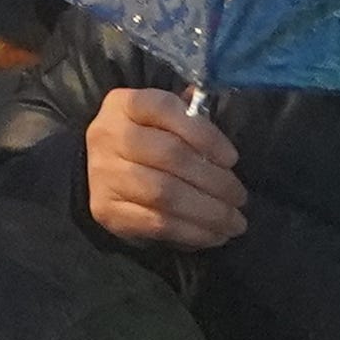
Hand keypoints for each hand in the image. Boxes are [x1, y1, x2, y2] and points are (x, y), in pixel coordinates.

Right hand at [84, 84, 249, 248]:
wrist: (99, 168)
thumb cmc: (144, 138)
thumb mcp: (162, 118)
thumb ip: (191, 117)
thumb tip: (222, 123)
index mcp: (124, 104)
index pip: (166, 109)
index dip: (204, 134)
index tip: (232, 159)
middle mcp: (108, 135)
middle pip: (169, 155)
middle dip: (214, 180)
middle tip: (240, 197)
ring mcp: (104, 174)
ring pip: (164, 194)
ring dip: (207, 211)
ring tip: (234, 222)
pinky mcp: (106, 209)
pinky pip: (155, 223)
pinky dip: (191, 231)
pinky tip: (214, 235)